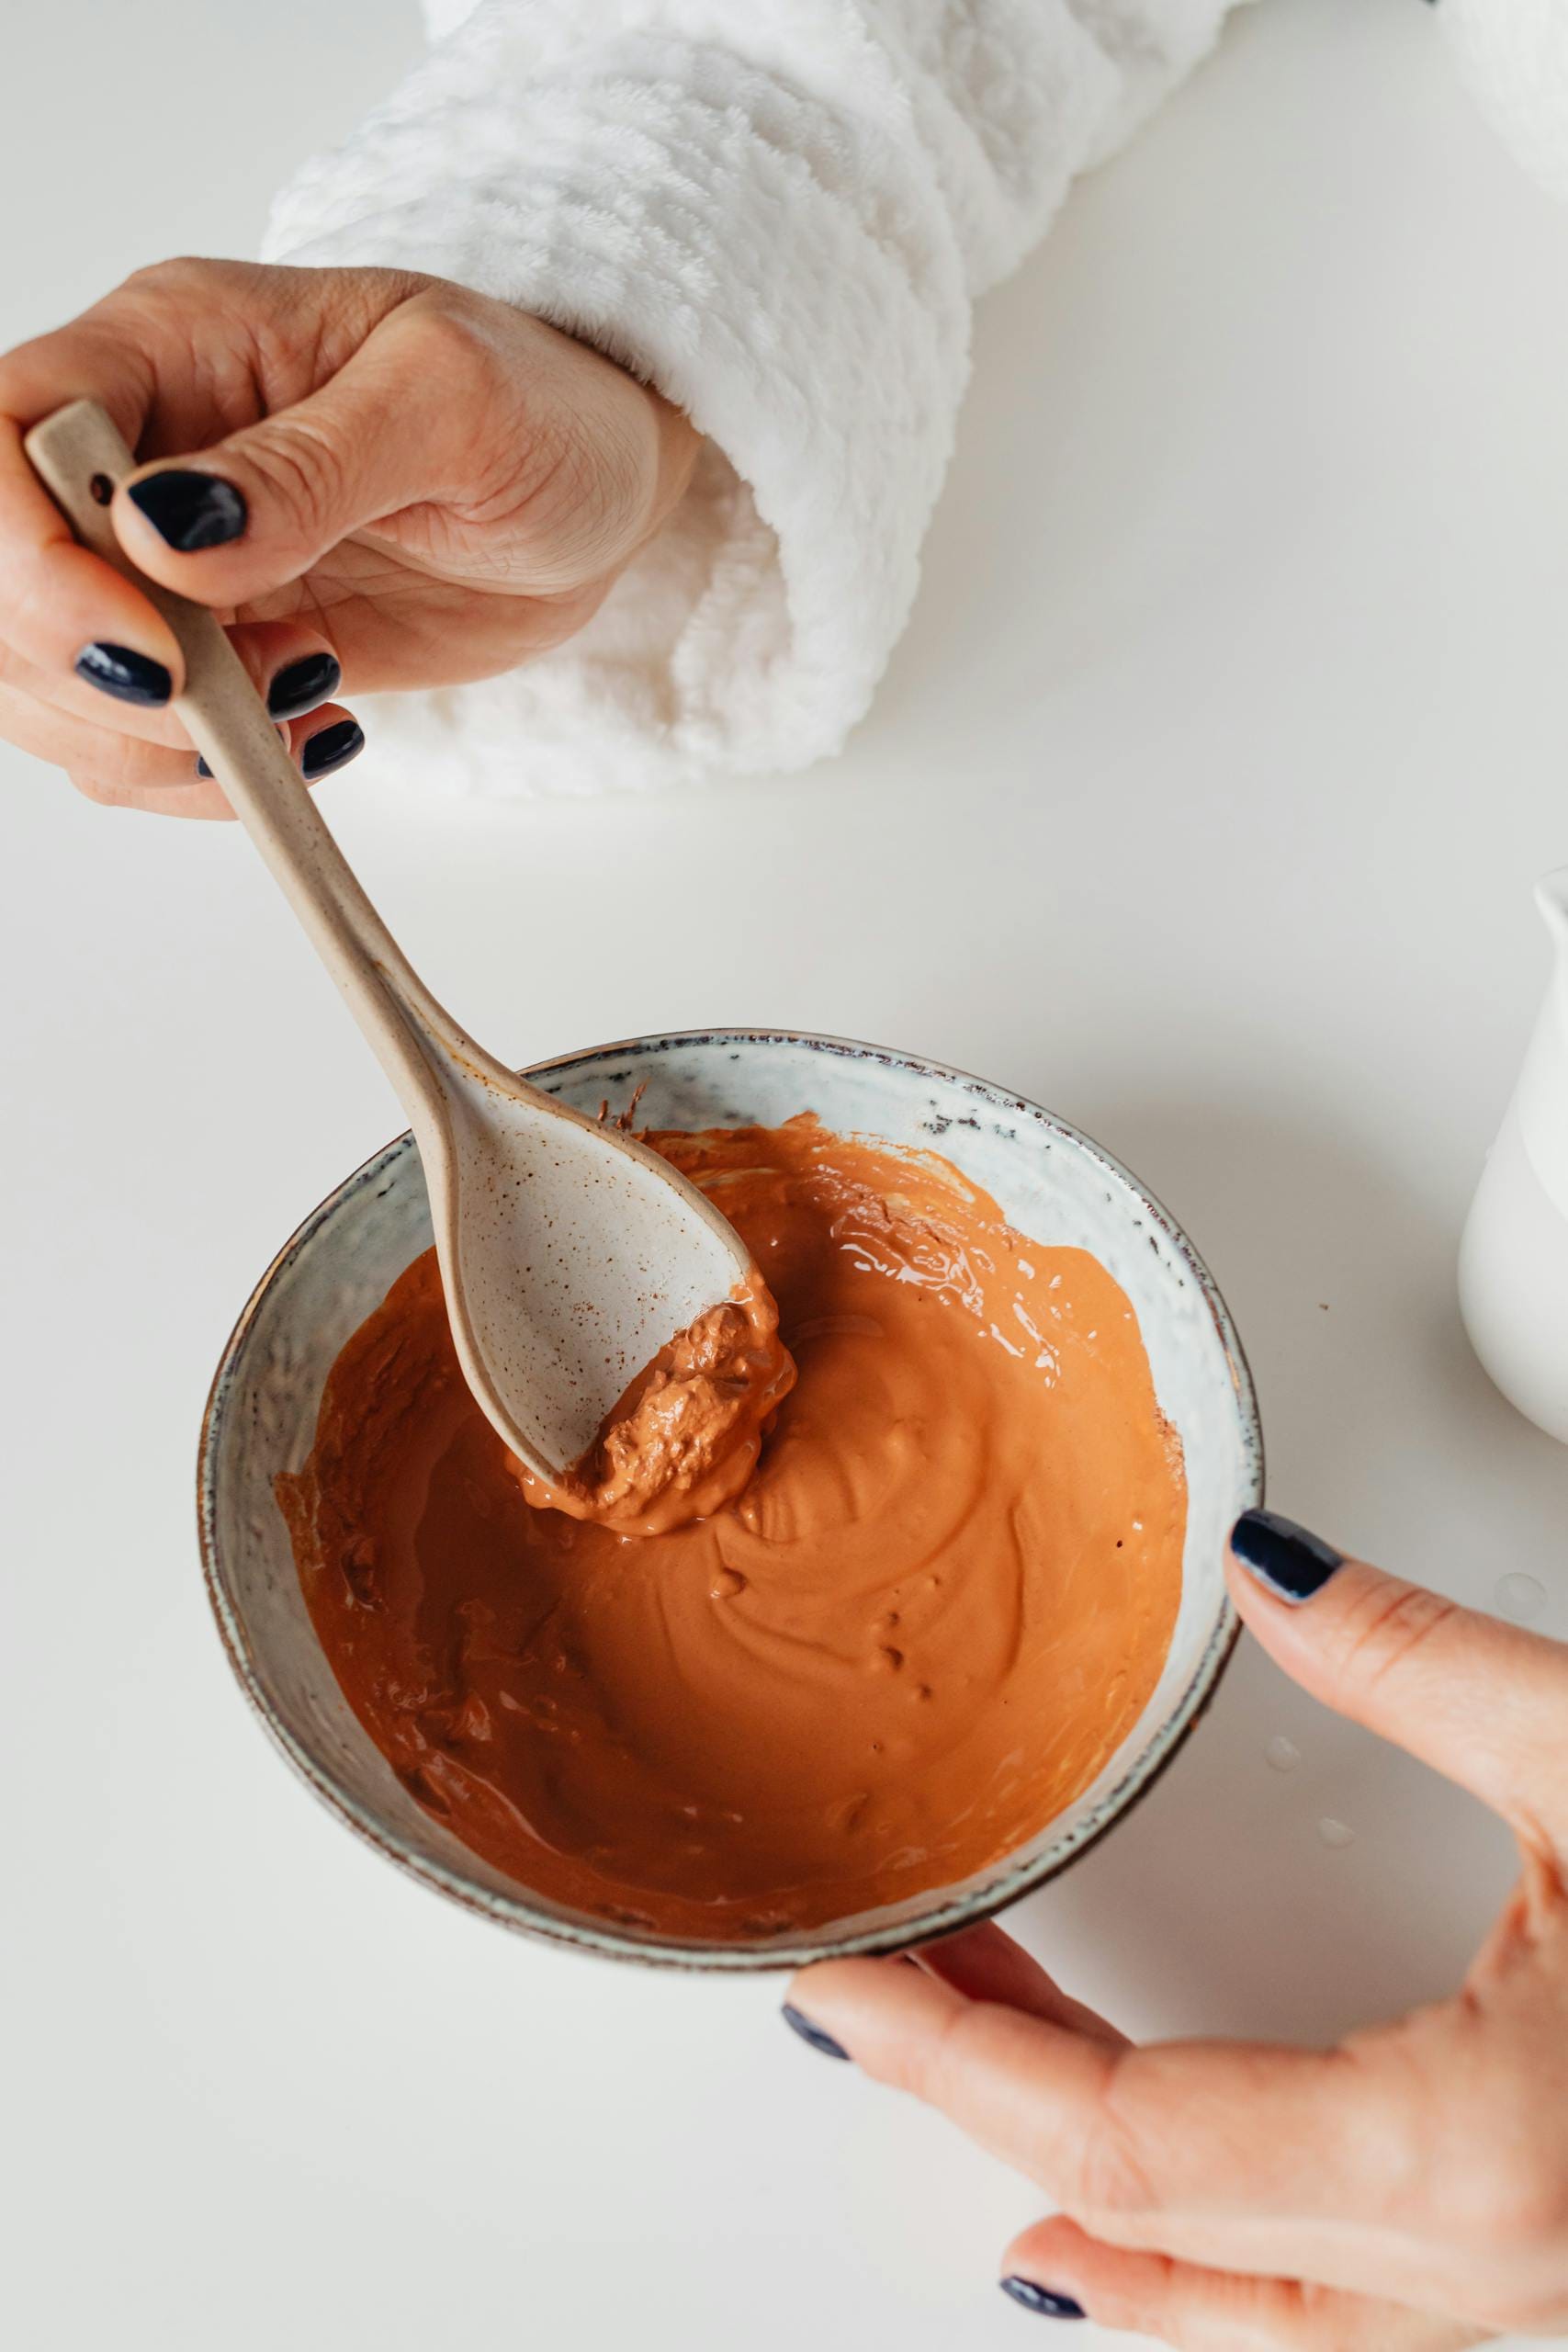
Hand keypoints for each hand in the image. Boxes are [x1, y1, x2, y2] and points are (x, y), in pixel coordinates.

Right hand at [0, 258, 696, 815]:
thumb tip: (168, 532)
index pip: (3, 433)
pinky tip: (313, 735)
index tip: (145, 642)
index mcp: (167, 346)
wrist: (603, 490)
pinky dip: (204, 774)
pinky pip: (140, 741)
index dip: (28, 557)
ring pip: (48, 682)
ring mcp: (167, 563)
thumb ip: (310, 465)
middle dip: (90, 676)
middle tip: (236, 701)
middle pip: (4, 584)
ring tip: (298, 704)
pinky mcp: (216, 652)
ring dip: (149, 742)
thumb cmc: (545, 408)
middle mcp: (141, 451)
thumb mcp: (455, 401)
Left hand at [786, 1513, 1567, 2346]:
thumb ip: (1408, 1659)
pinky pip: (1320, 2323)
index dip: (953, 2056)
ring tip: (976, 2053)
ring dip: (1083, 2172)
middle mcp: (1491, 2288)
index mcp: (1475, 2168)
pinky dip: (1193, 2265)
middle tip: (882, 1975)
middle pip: (1144, 2218)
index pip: (1124, 2137)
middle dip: (986, 2090)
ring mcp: (1529, 2315)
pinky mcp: (1552, 2283)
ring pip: (1230, 2302)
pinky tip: (1126, 2221)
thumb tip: (1269, 1571)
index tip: (839, 1990)